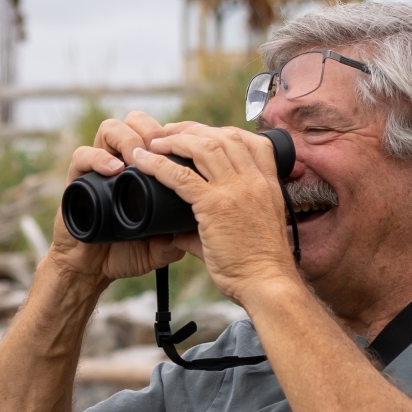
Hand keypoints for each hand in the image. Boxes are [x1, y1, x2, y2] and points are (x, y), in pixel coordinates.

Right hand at [46, 111, 198, 283]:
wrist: (90, 269)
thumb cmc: (125, 253)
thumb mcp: (160, 247)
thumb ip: (177, 239)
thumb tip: (193, 230)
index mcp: (142, 171)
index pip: (159, 135)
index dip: (175, 134)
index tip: (186, 150)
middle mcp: (119, 162)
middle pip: (135, 121)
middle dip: (152, 130)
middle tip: (162, 150)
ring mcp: (97, 169)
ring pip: (110, 128)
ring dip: (128, 138)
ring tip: (138, 159)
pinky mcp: (76, 180)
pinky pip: (82, 155)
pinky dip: (97, 158)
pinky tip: (113, 170)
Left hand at [131, 122, 300, 304]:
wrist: (267, 283)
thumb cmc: (258, 265)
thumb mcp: (248, 233)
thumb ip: (212, 226)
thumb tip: (178, 232)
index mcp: (269, 184)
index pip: (252, 141)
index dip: (223, 131)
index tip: (200, 133)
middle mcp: (255, 180)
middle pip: (223, 136)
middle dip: (192, 129)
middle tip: (167, 133)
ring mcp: (236, 190)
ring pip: (203, 146)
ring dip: (174, 140)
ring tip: (153, 143)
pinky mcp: (216, 205)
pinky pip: (181, 176)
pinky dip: (158, 165)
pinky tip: (142, 161)